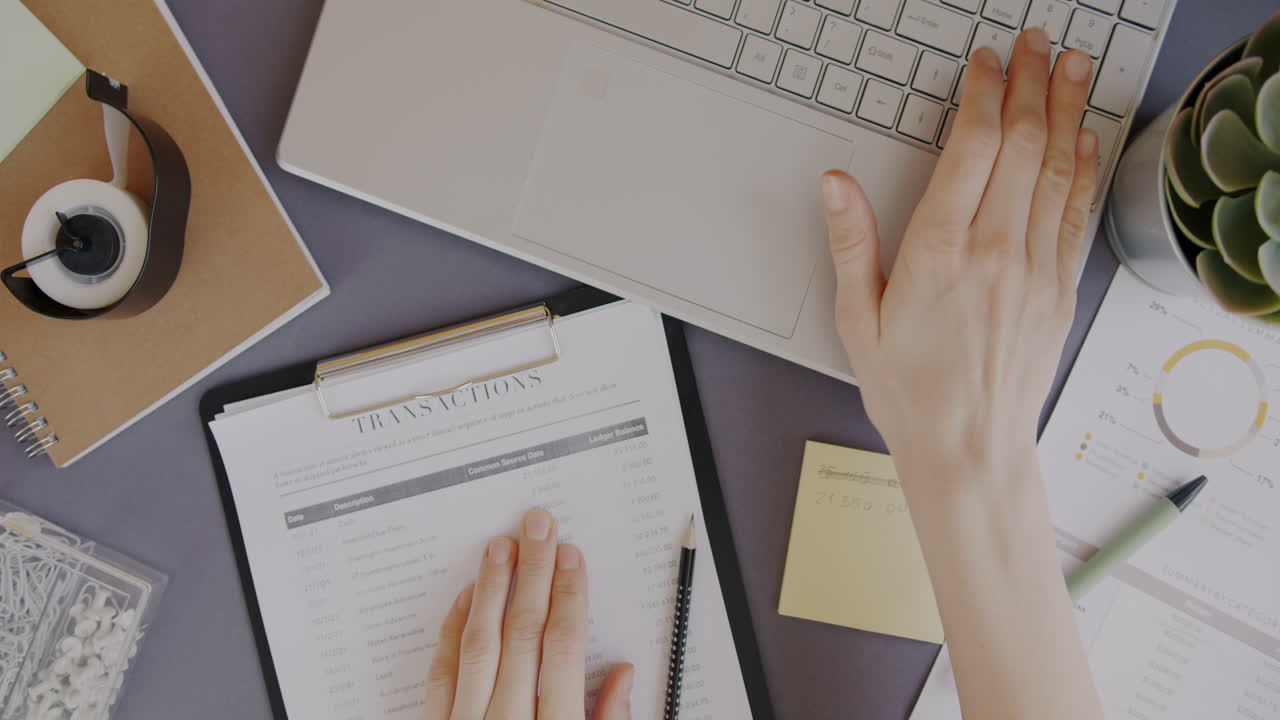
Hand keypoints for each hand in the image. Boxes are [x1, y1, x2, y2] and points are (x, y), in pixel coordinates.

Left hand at [426, 508, 633, 719]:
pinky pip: (442, 674)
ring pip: (480, 645)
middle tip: (537, 528)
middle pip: (523, 634)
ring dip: (492, 589)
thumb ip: (608, 719)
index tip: (570, 557)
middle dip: (534, 573)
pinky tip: (468, 597)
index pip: (564, 649)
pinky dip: (454, 631)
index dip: (569, 597)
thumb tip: (624, 673)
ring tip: (501, 547)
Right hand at [821, 29, 1096, 477]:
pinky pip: (1075, 214)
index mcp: (939, 254)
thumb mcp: (856, 318)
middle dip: (1031, 85)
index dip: (984, 95)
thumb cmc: (909, 391)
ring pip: (1056, 171)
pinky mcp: (1058, 291)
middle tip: (1035, 45)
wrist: (968, 449)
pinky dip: (1082, 169)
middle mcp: (994, 253)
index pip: (972, 150)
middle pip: (1023, 146)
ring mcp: (1034, 270)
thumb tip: (837, 184)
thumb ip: (851, 242)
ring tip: (1070, 68)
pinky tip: (1082, 139)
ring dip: (1064, 112)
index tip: (987, 63)